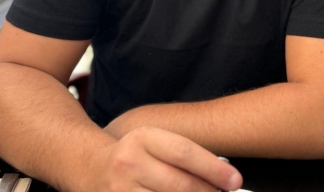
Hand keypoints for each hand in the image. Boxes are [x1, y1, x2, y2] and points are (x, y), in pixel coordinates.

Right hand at [80, 126, 242, 191]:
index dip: (214, 168)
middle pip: (179, 184)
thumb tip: (222, 176)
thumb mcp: (152, 141)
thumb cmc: (132, 153)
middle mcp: (129, 162)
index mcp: (142, 138)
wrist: (87, 167)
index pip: (184, 152)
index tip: (236, 181)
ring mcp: (120, 191)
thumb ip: (182, 154)